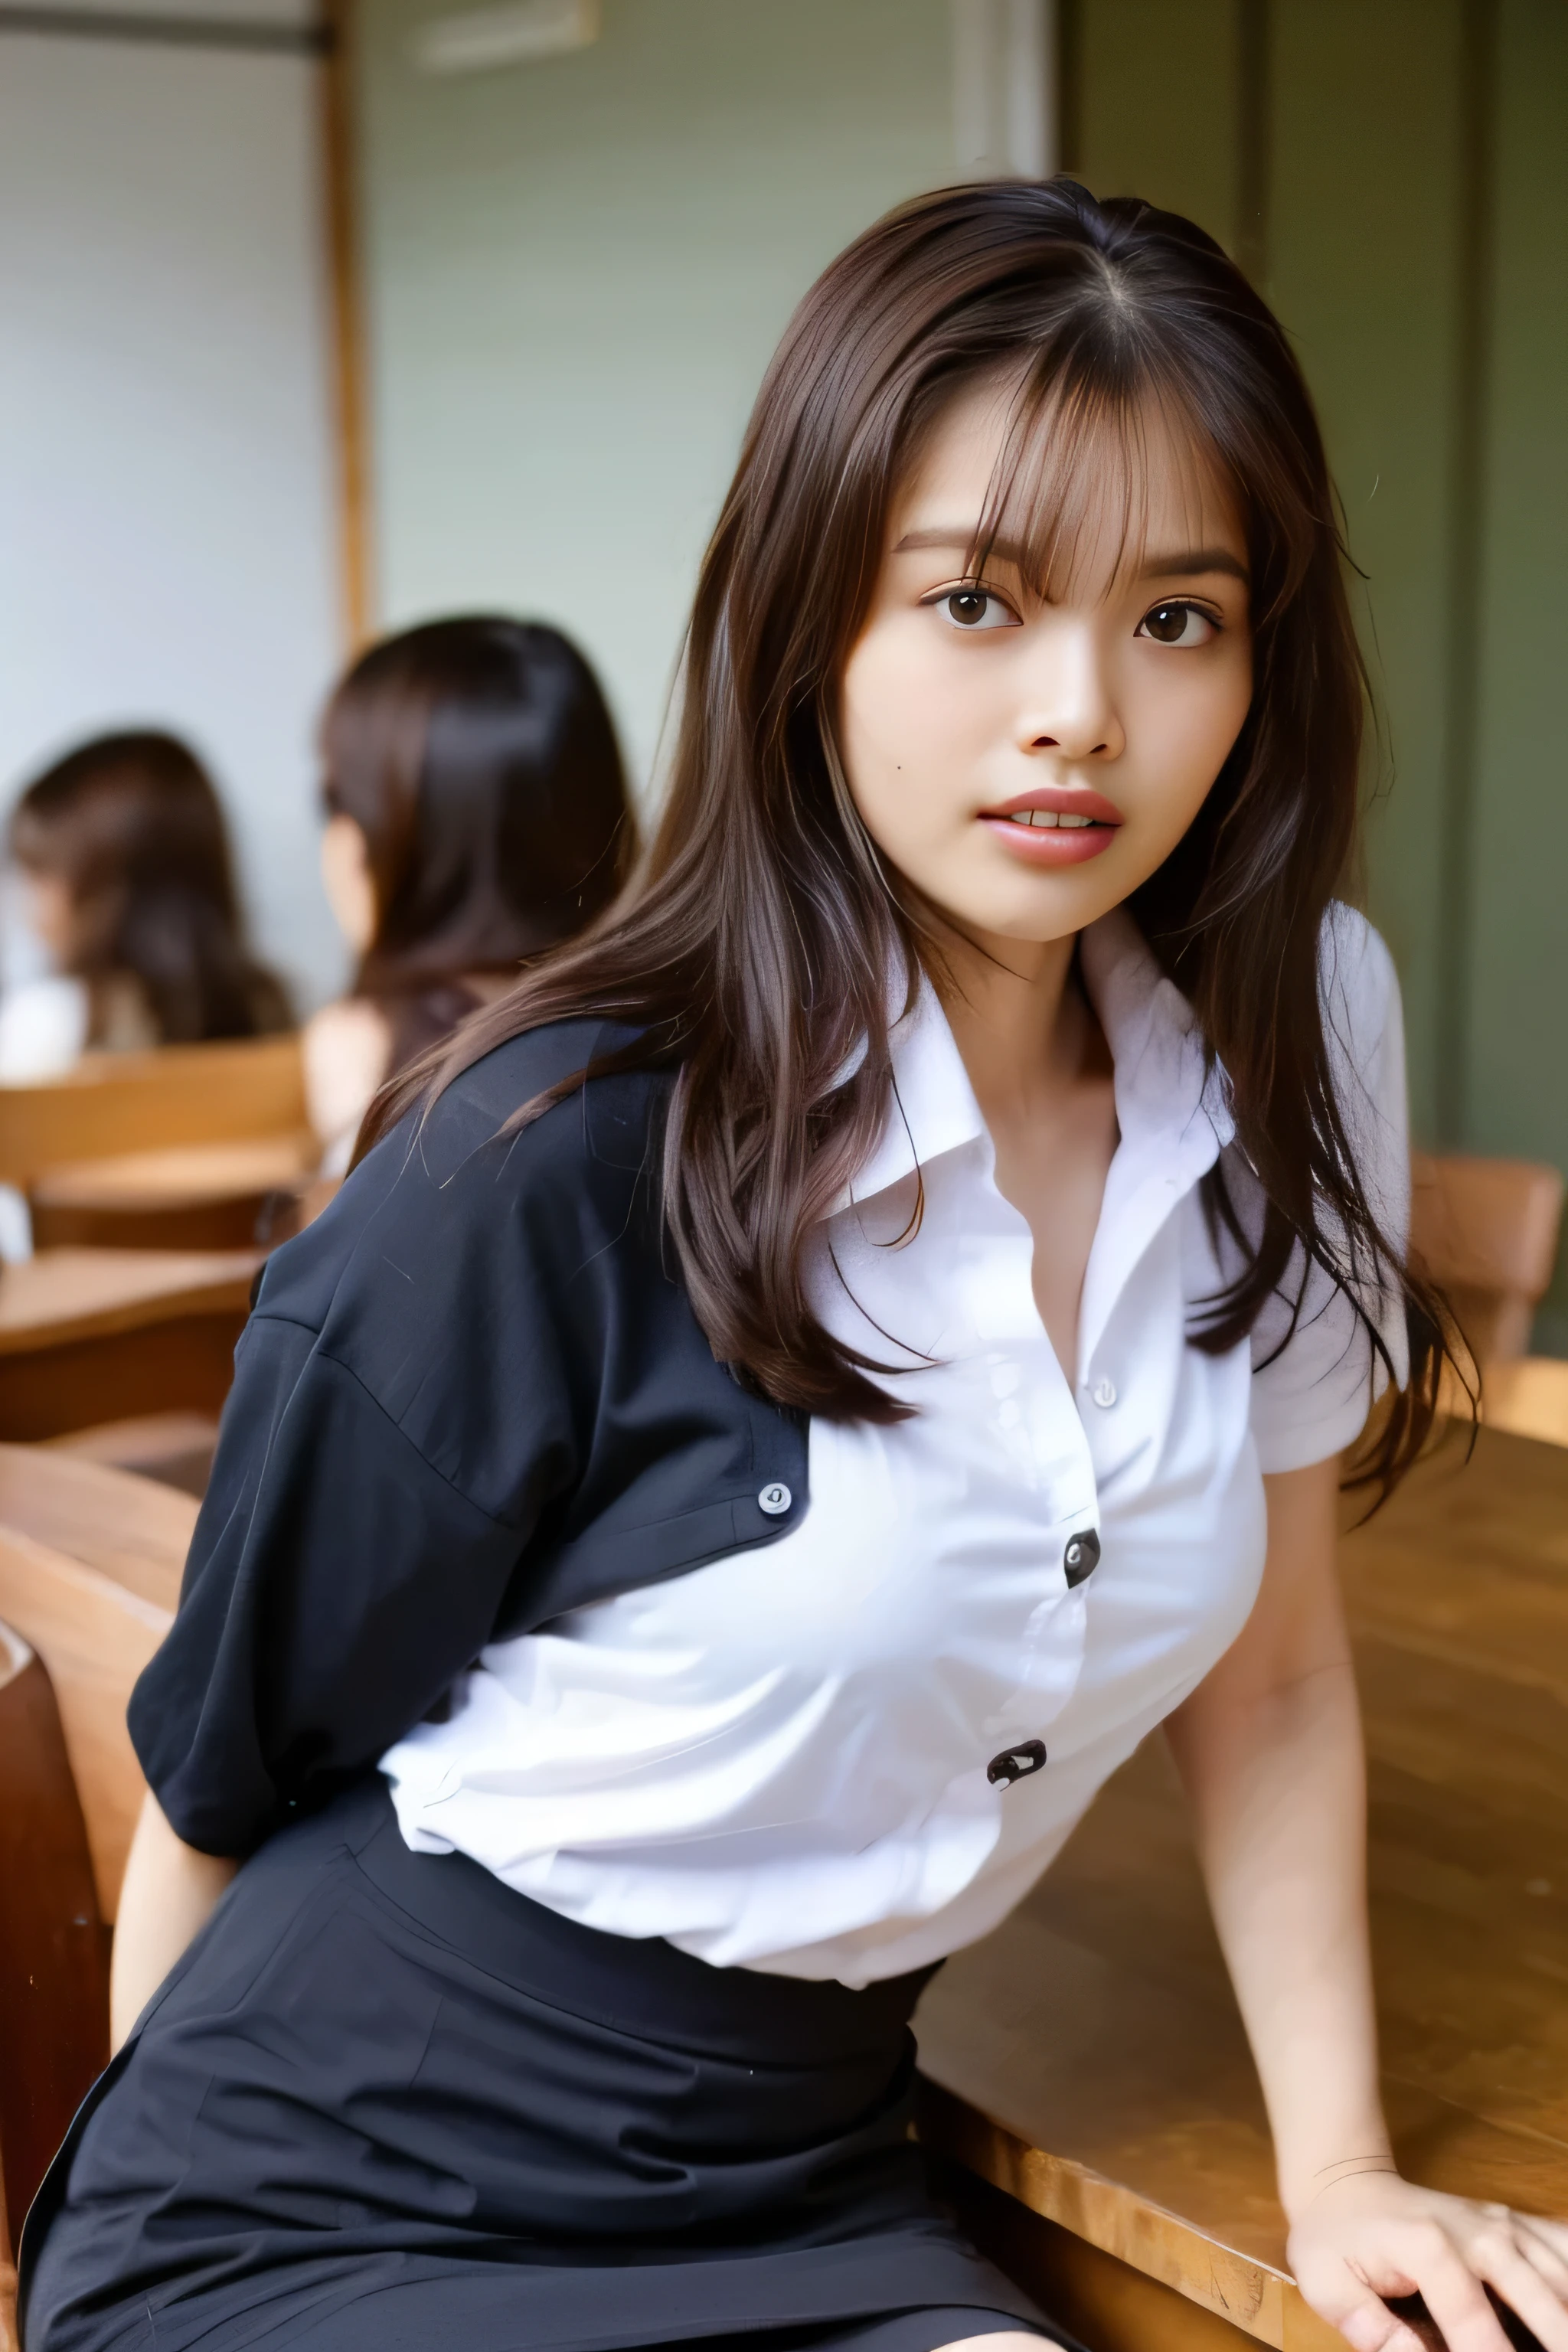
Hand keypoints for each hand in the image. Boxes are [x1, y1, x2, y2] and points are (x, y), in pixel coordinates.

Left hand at [1287, 2168, 1567, 2350]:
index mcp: (1428, 2247)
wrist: (1347, 2184)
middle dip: (1555, 2339)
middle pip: (1537, 2296)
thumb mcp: (1324, 2282)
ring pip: (1560, 2273)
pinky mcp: (1516, 2224)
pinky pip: (1562, 2241)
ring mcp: (1502, 2224)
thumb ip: (1368, 2326)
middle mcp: (1476, 2232)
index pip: (1472, 2321)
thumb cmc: (1335, 2240)